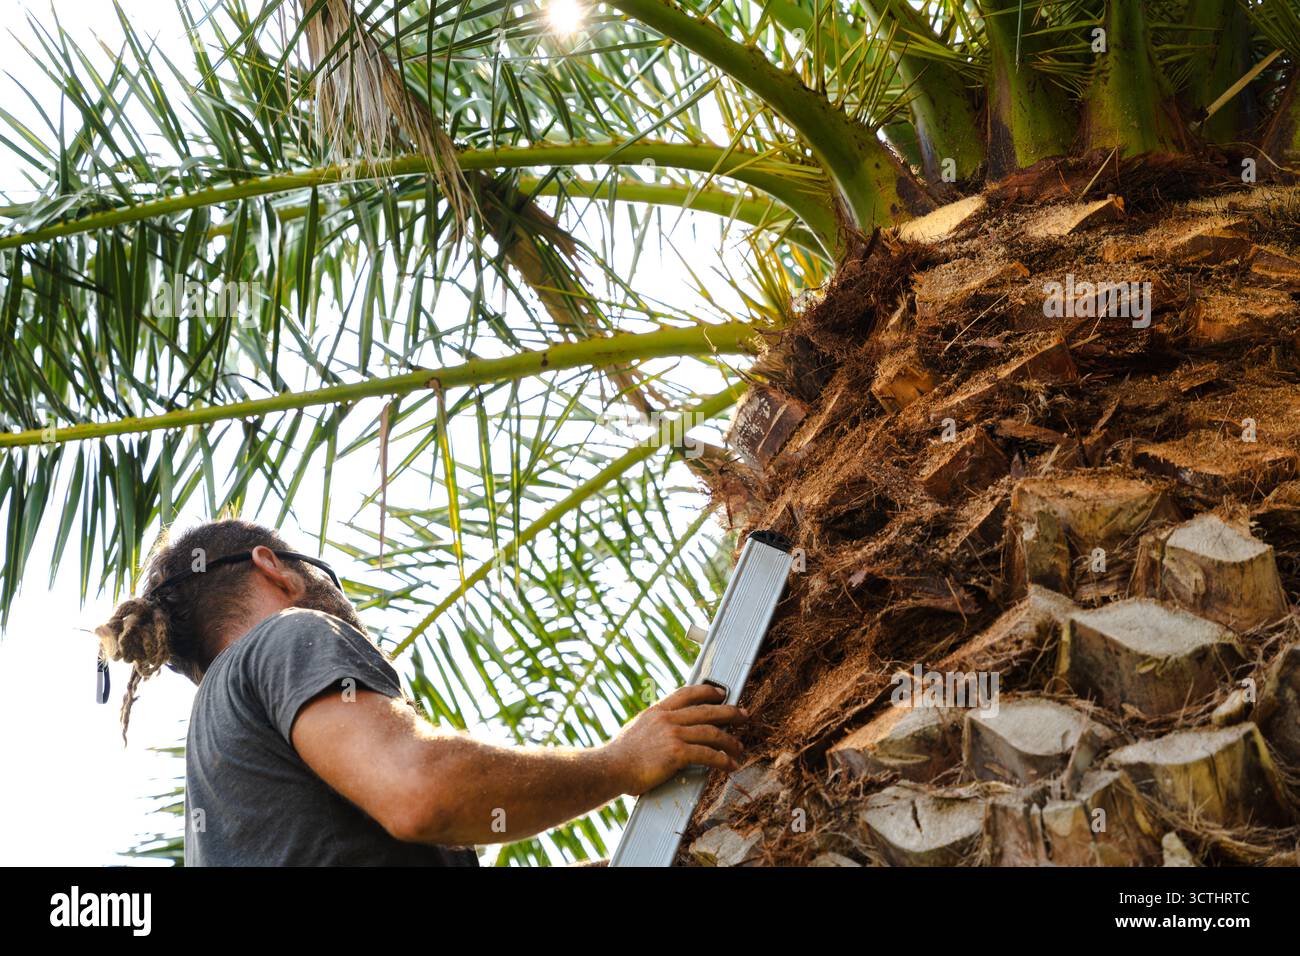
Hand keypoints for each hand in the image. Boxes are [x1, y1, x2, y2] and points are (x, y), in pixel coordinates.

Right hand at [603, 684, 748, 795]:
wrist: (611, 767)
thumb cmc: (620, 755)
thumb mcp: (637, 729)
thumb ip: (653, 725)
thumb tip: (662, 729)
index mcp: (657, 711)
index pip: (687, 693)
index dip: (708, 691)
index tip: (721, 693)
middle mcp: (668, 719)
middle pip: (707, 710)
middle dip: (729, 712)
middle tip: (743, 716)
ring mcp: (673, 734)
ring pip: (712, 732)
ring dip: (730, 740)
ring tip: (740, 747)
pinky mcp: (677, 753)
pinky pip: (708, 755)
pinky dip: (723, 760)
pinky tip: (730, 765)